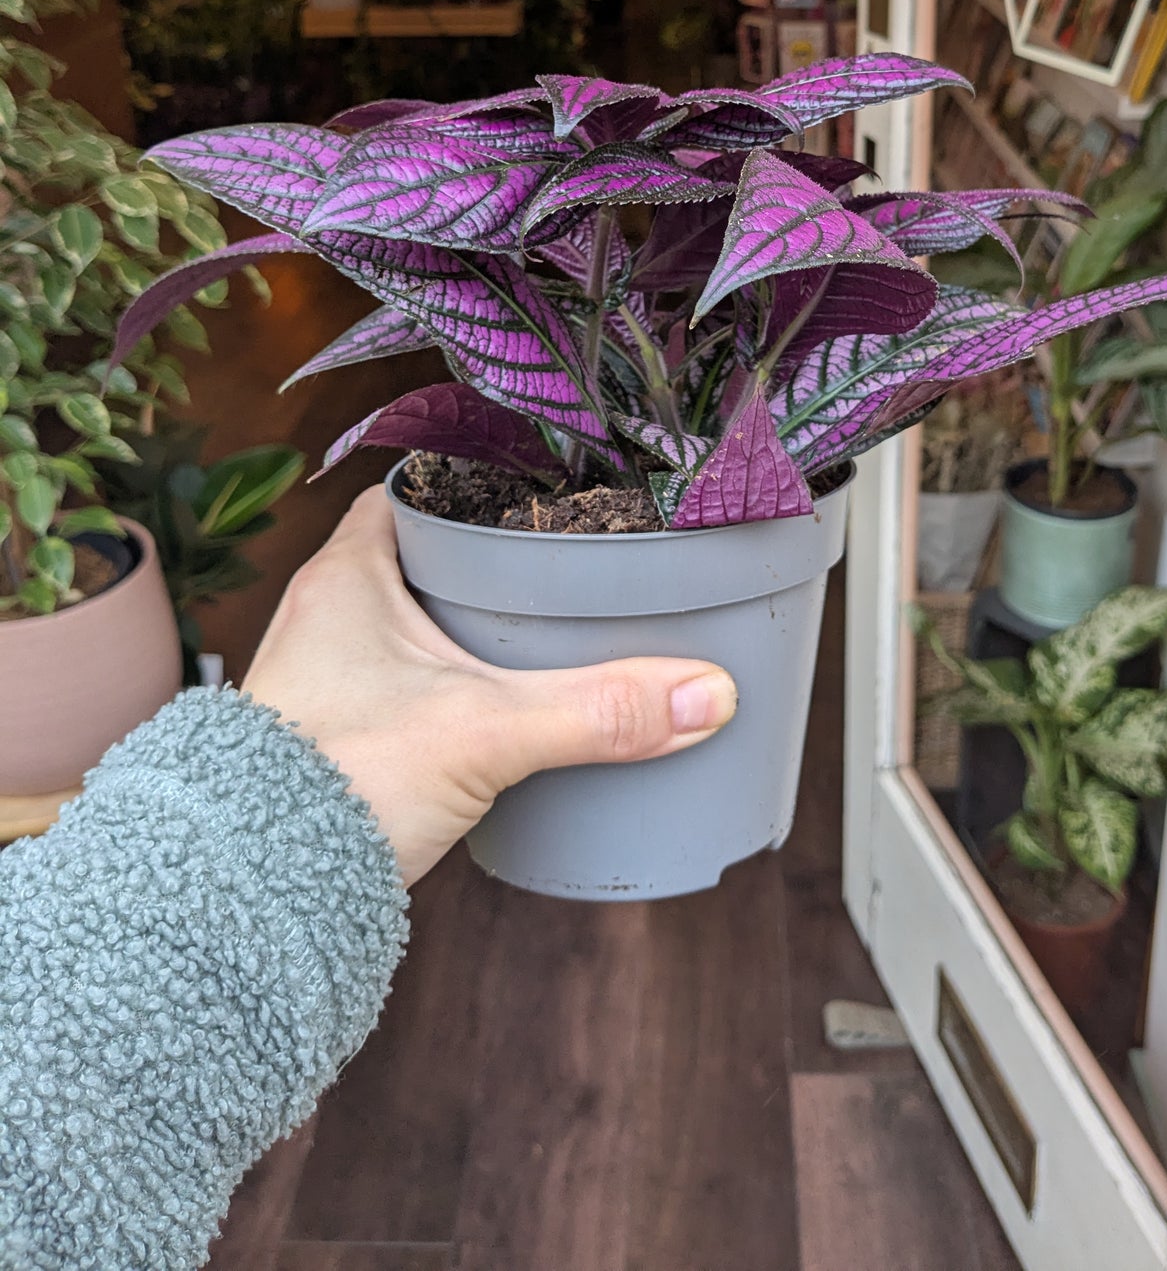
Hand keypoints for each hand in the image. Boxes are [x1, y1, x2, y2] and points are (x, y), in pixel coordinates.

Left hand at [242, 485, 737, 885]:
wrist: (251, 894)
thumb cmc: (336, 782)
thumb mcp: (486, 732)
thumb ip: (598, 711)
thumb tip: (705, 693)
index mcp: (346, 577)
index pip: (410, 492)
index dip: (472, 483)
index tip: (536, 489)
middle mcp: (326, 617)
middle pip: (420, 561)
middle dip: (487, 564)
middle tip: (560, 565)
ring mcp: (327, 682)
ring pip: (412, 630)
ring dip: (468, 633)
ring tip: (545, 636)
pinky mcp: (336, 742)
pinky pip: (404, 690)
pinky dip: (452, 690)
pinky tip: (499, 715)